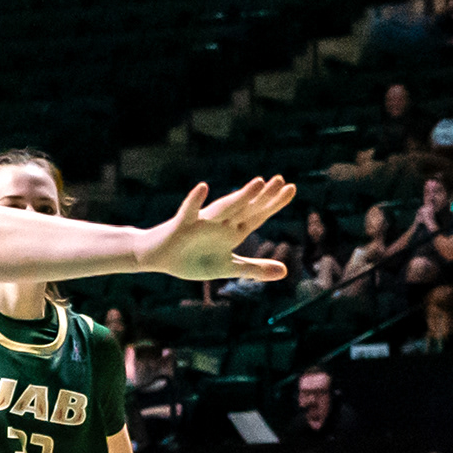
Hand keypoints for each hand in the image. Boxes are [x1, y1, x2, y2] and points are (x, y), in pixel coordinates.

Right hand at [142, 176, 295, 282]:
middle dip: (263, 196)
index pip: (258, 215)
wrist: (160, 256)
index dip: (274, 204)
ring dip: (240, 196)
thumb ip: (255, 269)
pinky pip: (189, 210)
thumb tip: (285, 272)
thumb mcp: (228, 267)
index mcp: (233, 231)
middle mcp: (221, 222)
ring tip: (258, 182)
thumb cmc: (194, 258)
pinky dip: (195, 200)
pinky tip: (204, 188)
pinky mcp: (182, 224)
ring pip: (225, 207)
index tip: (292, 189)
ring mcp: (203, 222)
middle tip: (282, 180)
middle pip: (246, 207)